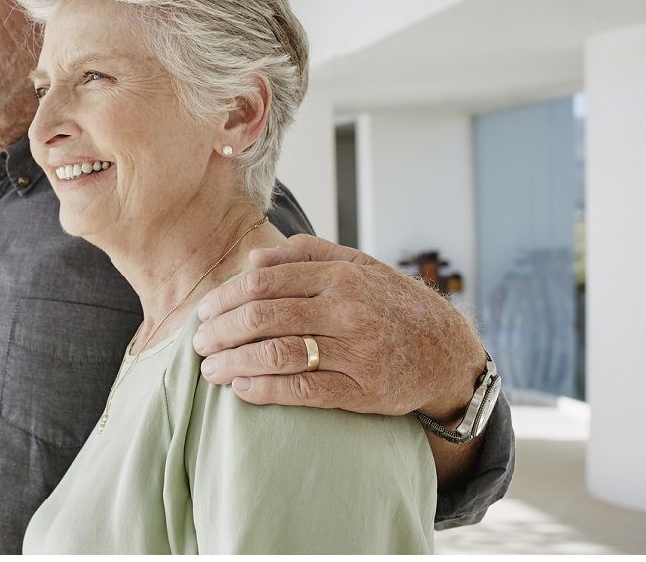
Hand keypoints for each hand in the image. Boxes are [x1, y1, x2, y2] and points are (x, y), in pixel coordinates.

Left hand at [191, 234, 484, 419]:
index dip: (225, 298)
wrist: (447, 351)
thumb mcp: (358, 266)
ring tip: (210, 370)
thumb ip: (306, 255)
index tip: (203, 312)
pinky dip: (266, 390)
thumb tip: (253, 259)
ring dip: (235, 362)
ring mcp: (356, 350)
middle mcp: (346, 309)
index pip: (264, 283)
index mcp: (339, 276)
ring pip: (279, 354)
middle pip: (264, 317)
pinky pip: (304, 390)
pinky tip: (241, 389)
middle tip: (198, 343)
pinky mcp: (364, 390)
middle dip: (221, 331)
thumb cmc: (391, 304)